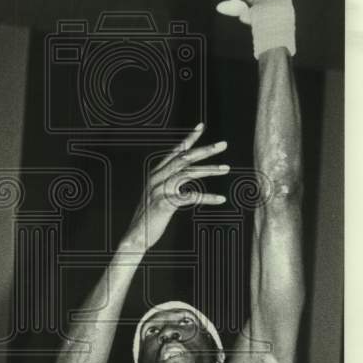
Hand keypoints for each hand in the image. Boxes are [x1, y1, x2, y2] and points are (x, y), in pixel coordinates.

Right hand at [124, 124, 229, 251]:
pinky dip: (207, 197)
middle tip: (223, 144)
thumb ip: (170, 180)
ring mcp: (160, 190)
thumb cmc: (151, 215)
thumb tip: (186, 171)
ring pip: (188, 173)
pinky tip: (221, 199)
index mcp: (156, 173)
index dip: (188, 138)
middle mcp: (157, 178)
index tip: (200, 126)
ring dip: (209, 170)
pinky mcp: (164, 203)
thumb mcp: (159, 193)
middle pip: (184, 158)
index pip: (175, 151)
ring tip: (226, 168)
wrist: (136, 236)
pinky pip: (190, 197)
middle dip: (204, 150)